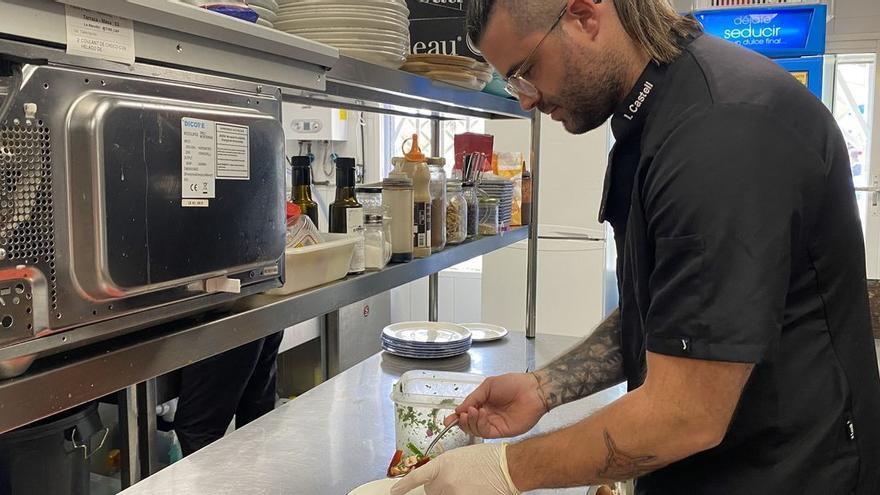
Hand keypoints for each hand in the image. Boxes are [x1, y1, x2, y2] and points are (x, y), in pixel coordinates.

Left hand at [390, 443, 519, 494]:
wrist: (506, 468)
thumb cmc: (487, 458)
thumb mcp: (459, 456)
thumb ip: (444, 467)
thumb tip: (436, 477)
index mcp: (442, 465)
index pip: (417, 477)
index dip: (403, 485)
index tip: (395, 490)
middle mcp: (445, 482)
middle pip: (430, 491)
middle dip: (436, 487)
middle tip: (451, 480)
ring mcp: (454, 494)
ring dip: (447, 493)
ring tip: (465, 484)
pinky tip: (469, 489)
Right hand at [445, 373, 547, 437]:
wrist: (531, 390)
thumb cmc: (513, 384)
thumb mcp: (488, 386)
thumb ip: (473, 398)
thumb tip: (458, 409)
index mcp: (483, 404)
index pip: (466, 413)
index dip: (456, 417)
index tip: (448, 420)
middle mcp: (486, 415)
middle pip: (468, 424)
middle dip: (461, 421)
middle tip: (462, 414)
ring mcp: (493, 424)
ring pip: (474, 430)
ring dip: (469, 422)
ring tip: (472, 411)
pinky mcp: (501, 431)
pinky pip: (484, 432)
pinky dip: (478, 424)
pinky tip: (480, 414)